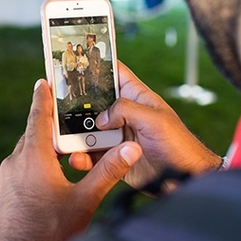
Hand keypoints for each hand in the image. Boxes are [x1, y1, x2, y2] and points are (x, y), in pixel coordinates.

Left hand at [0, 80, 140, 240]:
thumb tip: (132, 147)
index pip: (38, 117)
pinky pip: (19, 173)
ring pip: (27, 156)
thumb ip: (108, 172)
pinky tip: (50, 185)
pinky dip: (35, 169)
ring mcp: (3, 181)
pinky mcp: (1, 196)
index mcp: (33, 157)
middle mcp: (14, 163)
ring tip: (67, 154)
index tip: (44, 79)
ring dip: (45, 152)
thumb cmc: (49, 233)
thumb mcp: (85, 201)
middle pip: (34, 136)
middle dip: (52, 128)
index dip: (43, 97)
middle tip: (70, 119)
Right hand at [68, 62, 220, 191]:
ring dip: (75, 133)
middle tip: (55, 104)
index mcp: (137, 97)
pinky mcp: (113, 157)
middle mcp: (124, 114)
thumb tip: (101, 117)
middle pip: (93, 103)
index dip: (96, 64)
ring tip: (61, 137)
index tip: (75, 60)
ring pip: (88, 130)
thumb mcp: (155, 120)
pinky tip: (76, 158)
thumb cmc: (179, 146)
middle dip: (75, 103)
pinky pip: (92, 154)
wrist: (185, 181)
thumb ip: (126, 110)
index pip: (114, 73)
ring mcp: (118, 136)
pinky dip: (81, 156)